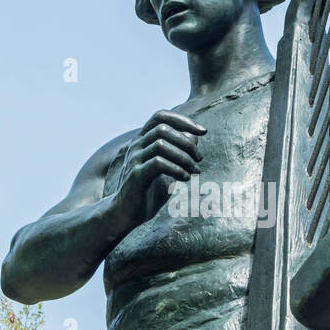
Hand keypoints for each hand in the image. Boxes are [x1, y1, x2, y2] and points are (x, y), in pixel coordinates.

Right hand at [115, 109, 206, 227]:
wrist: (125, 214)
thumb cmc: (148, 191)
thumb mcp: (167, 169)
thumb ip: (179, 152)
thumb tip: (195, 136)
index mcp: (142, 140)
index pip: (160, 116)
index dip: (183, 120)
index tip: (203, 132)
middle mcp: (136, 146)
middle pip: (163, 128)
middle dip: (187, 142)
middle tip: (200, 159)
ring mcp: (134, 160)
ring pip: (161, 144)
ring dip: (183, 157)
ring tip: (194, 171)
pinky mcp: (135, 176)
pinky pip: (158, 163)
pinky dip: (176, 169)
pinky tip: (185, 178)